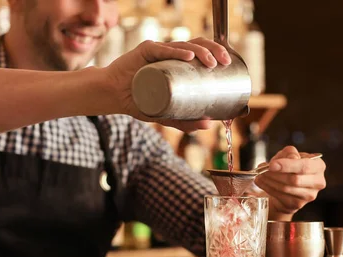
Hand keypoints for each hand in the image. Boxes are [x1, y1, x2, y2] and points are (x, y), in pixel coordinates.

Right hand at [104, 38, 230, 131]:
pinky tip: (189, 57)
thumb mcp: (166, 114)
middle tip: (224, 63)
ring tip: (211, 62)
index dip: (216, 53)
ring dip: (201, 51)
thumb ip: (185, 121)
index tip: (228, 65)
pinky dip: (177, 52)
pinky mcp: (144, 52)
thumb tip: (209, 125)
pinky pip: (162, 50)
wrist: (113, 96)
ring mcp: (157, 51)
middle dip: (214, 50)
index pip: (201, 51)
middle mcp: (169, 53)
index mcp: (177, 62)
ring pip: (183, 45)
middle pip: (196, 45)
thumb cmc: (139, 101)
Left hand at [254, 146, 326, 220]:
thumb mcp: (289, 155)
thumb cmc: (289, 167)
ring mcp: (309, 195)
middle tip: (263, 170)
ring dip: (269, 181)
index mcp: (318, 166)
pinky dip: (268, 188)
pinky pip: (281, 196)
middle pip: (295, 179)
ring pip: (286, 188)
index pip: (304, 166)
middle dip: (276, 174)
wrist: (287, 185)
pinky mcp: (298, 204)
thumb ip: (289, 153)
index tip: (272, 165)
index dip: (288, 165)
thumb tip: (286, 160)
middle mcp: (318, 182)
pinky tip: (261, 182)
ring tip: (260, 175)